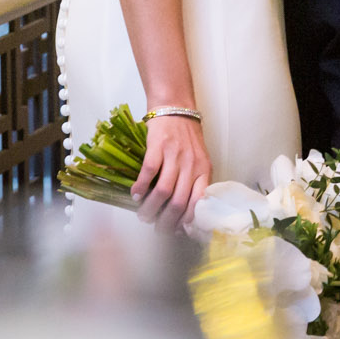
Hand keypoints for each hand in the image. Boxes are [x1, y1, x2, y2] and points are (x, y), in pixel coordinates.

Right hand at [133, 113, 209, 231]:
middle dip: (165, 221)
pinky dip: (140, 187)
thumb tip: (182, 212)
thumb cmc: (186, 136)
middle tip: (155, 227)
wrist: (175, 107)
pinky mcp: (158, 146)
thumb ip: (195, 181)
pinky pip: (148, 172)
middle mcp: (191, 164)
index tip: (174, 230)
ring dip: (150, 208)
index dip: (184, 221)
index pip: (197, 203)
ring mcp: (175, 155)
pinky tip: (135, 195)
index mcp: (204, 169)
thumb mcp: (199, 159)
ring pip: (163, 191)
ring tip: (143, 215)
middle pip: (178, 202)